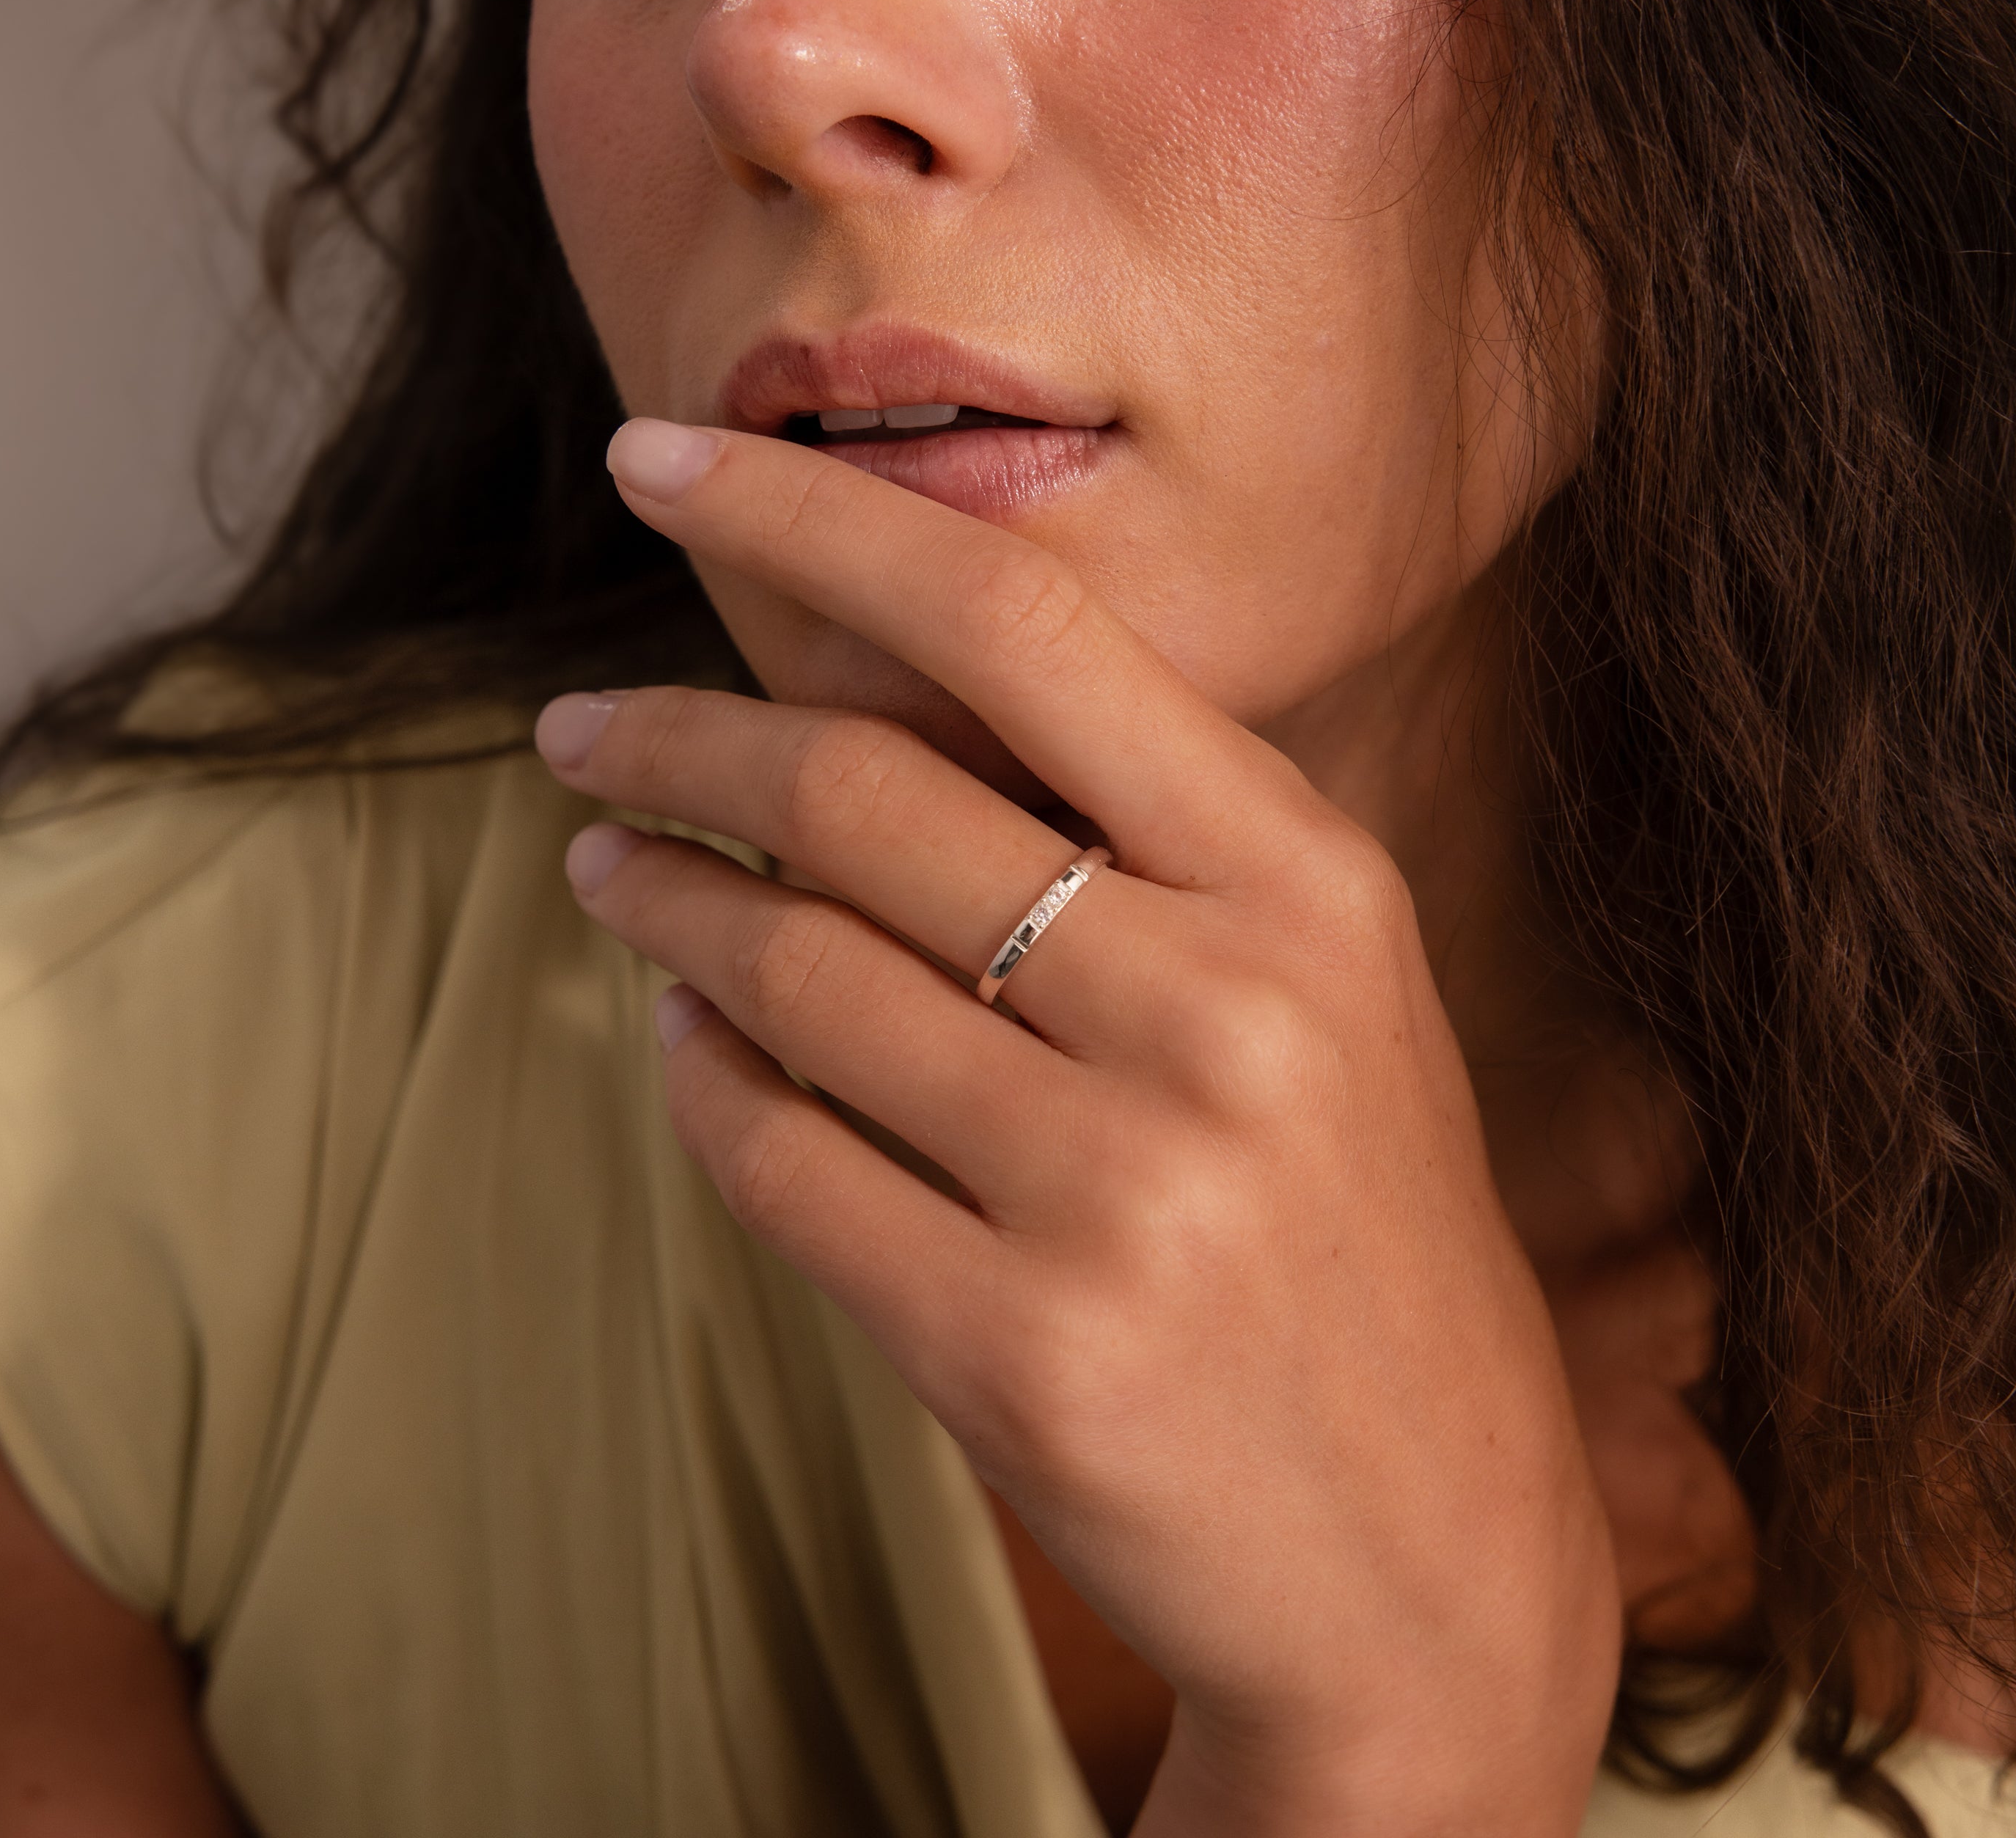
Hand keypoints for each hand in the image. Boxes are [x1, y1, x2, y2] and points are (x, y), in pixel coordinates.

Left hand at [537, 420, 1620, 1836]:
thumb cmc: (1356, 1230)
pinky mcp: (1019, 1357)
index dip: (813, 513)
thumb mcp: (1320, 989)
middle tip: (581, 729)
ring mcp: (1126, 1192)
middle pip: (862, 789)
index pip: (1020, 626)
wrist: (1434, 1557)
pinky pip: (773, 1158)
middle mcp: (1228, 1011)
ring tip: (605, 871)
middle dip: (673, 737)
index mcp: (1309, 880)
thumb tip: (864, 712)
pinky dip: (696, 1079)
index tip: (663, 459)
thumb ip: (1144, 847)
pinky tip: (686, 1045)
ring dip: (658, 901)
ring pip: (787, 974)